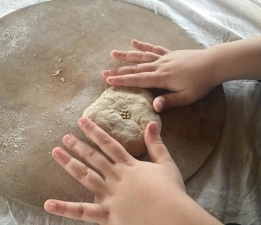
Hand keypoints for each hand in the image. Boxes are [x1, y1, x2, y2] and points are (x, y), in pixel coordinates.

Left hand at [44, 118, 220, 224]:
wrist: (172, 218)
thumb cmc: (171, 192)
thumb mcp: (167, 164)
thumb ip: (156, 144)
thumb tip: (152, 123)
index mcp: (129, 166)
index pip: (108, 144)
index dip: (94, 131)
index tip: (82, 121)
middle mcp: (116, 177)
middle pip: (93, 158)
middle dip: (78, 145)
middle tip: (65, 136)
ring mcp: (109, 196)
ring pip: (85, 176)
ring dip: (69, 164)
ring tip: (56, 153)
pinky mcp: (106, 214)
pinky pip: (82, 212)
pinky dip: (65, 209)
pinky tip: (48, 204)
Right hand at [102, 40, 219, 111]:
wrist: (213, 64)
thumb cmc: (201, 83)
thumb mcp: (187, 97)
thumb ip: (169, 101)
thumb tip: (153, 107)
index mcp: (162, 78)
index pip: (138, 80)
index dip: (122, 80)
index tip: (108, 80)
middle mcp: (159, 66)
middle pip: (135, 68)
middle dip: (118, 70)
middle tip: (103, 72)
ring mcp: (164, 58)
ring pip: (141, 57)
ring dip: (126, 56)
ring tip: (112, 53)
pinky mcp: (169, 53)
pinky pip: (153, 48)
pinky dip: (143, 46)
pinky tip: (133, 42)